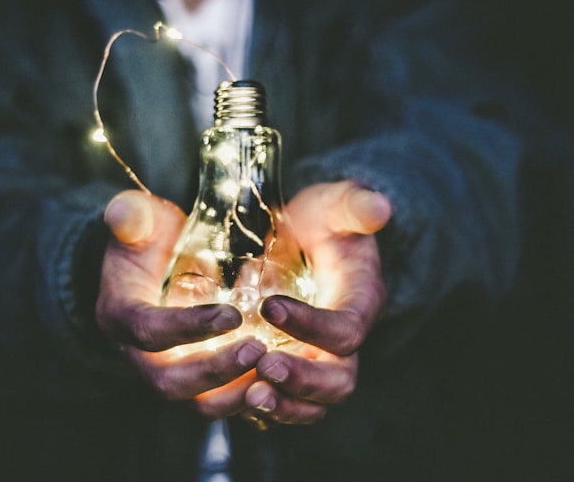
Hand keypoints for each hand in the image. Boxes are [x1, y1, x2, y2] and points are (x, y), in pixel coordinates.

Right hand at [96, 190, 266, 417]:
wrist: (150, 267)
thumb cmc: (148, 240)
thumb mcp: (139, 221)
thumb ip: (132, 216)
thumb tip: (123, 211)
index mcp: (121, 315)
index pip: (148, 331)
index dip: (188, 327)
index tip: (232, 315)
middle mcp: (139, 355)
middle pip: (170, 382)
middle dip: (215, 371)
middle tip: (258, 350)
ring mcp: (168, 371)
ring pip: (197, 402)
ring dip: (236, 393)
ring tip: (275, 371)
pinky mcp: (194, 381)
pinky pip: (219, 402)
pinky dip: (248, 398)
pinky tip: (280, 381)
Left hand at [243, 181, 391, 426]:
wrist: (308, 239)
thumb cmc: (323, 221)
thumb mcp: (337, 204)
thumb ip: (355, 205)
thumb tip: (379, 207)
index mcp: (360, 303)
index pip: (346, 330)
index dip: (312, 325)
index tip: (270, 306)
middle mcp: (343, 341)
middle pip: (338, 380)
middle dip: (303, 380)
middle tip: (264, 367)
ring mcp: (318, 359)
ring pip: (313, 403)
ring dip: (283, 405)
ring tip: (250, 396)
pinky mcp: (294, 367)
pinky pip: (285, 402)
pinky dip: (264, 408)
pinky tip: (234, 397)